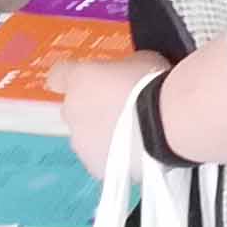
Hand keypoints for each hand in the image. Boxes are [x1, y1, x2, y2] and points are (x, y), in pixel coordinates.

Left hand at [52, 53, 159, 176]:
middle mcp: (71, 110)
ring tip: (132, 136)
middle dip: (92, 110)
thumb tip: (122, 76)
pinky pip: (100, 159)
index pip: (58, 76)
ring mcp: (80, 142)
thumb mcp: (139, 60)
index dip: (70, 79)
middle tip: (121, 111)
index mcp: (79, 79)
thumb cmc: (154, 82)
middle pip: (74, 109)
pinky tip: (134, 153)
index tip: (85, 83)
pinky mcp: (95, 166)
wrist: (168, 121)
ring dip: (101, 134)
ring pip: (85, 137)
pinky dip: (113, 156)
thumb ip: (121, 70)